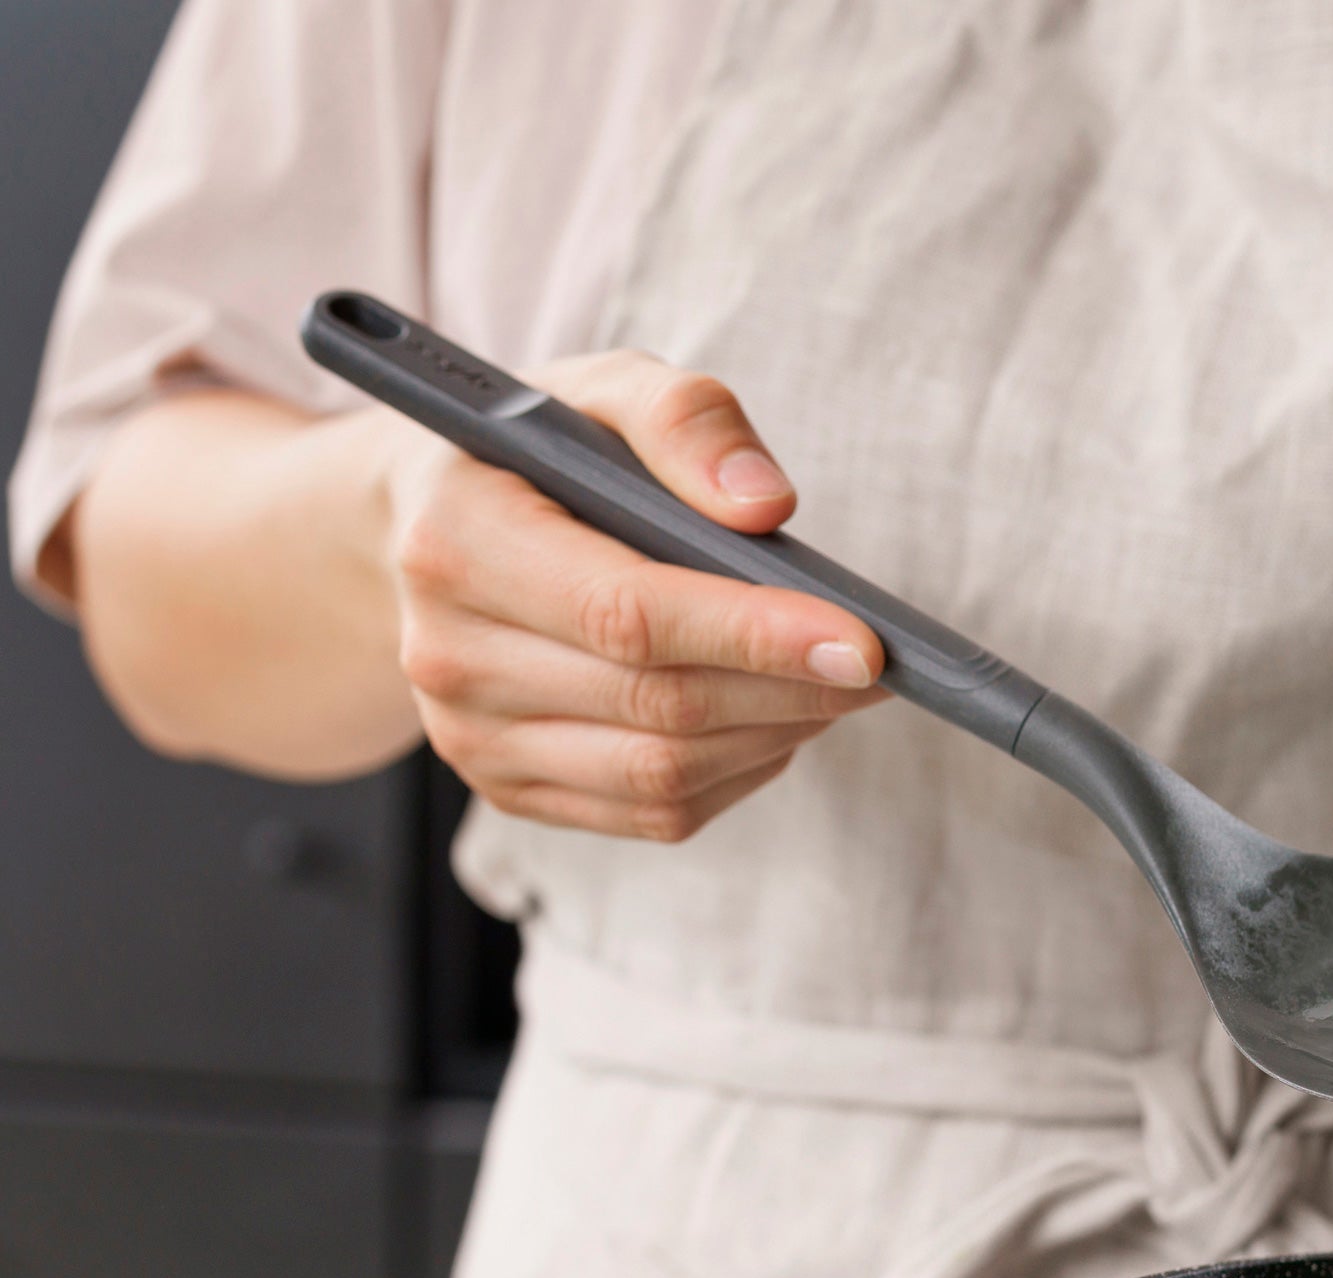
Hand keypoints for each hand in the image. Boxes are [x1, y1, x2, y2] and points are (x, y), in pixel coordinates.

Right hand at [382, 352, 887, 840]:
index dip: (756, 634)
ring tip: (831, 684)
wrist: (433, 532)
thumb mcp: (603, 391)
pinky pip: (657, 812)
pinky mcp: (511, 793)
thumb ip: (687, 420)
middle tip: (879, 665)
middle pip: (661, 706)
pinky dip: (739, 771)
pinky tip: (770, 718)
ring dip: (777, 734)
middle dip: (793, 689)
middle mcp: (448, 656)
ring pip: (667, 773)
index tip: (864, 643)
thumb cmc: (539, 457)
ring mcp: (474, 740)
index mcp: (457, 541)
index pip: (628, 614)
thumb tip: (767, 508)